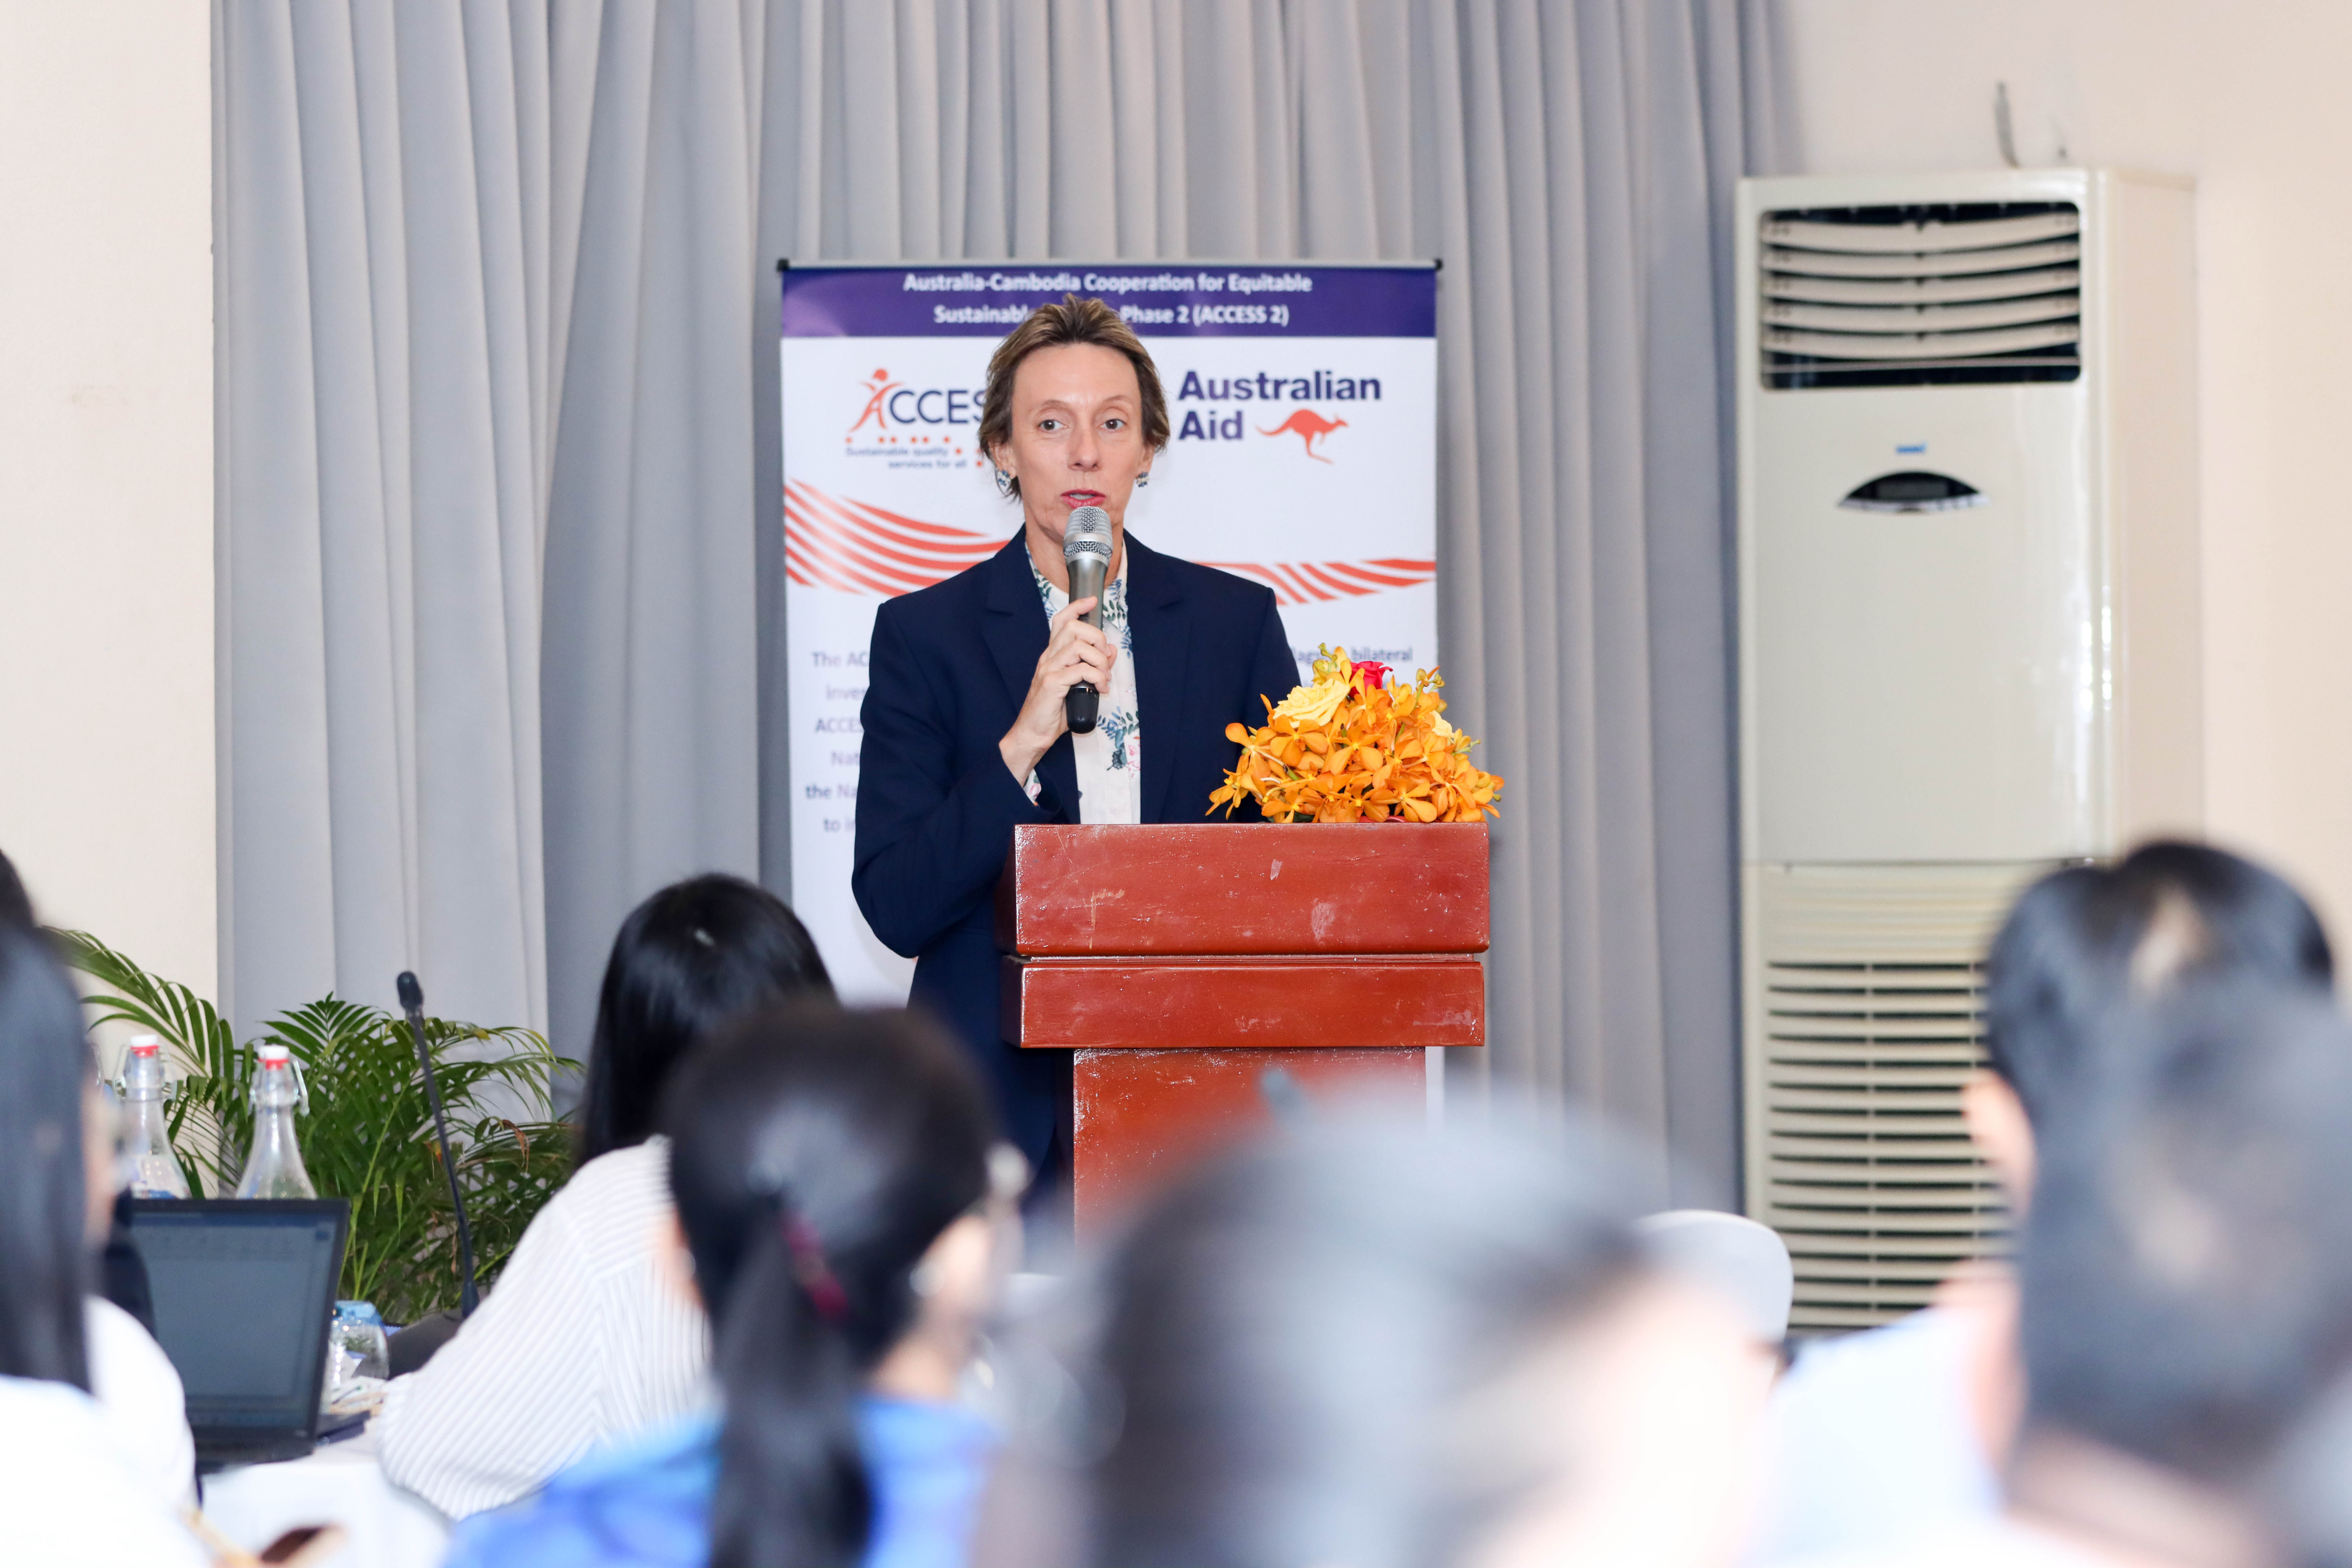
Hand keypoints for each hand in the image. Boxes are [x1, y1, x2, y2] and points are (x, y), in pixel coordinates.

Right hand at [1001, 597, 1115, 781]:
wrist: (1032, 734)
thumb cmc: (1052, 712)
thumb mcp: (1077, 686)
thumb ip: (1093, 666)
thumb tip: (1110, 650)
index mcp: (1052, 655)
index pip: (1061, 621)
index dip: (1077, 607)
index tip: (1092, 601)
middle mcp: (1049, 658)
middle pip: (1074, 628)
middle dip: (1097, 638)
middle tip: (1104, 658)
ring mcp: (1049, 669)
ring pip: (1078, 646)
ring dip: (1099, 659)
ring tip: (1104, 676)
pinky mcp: (1052, 684)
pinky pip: (1080, 670)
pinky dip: (1097, 677)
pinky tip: (1100, 688)